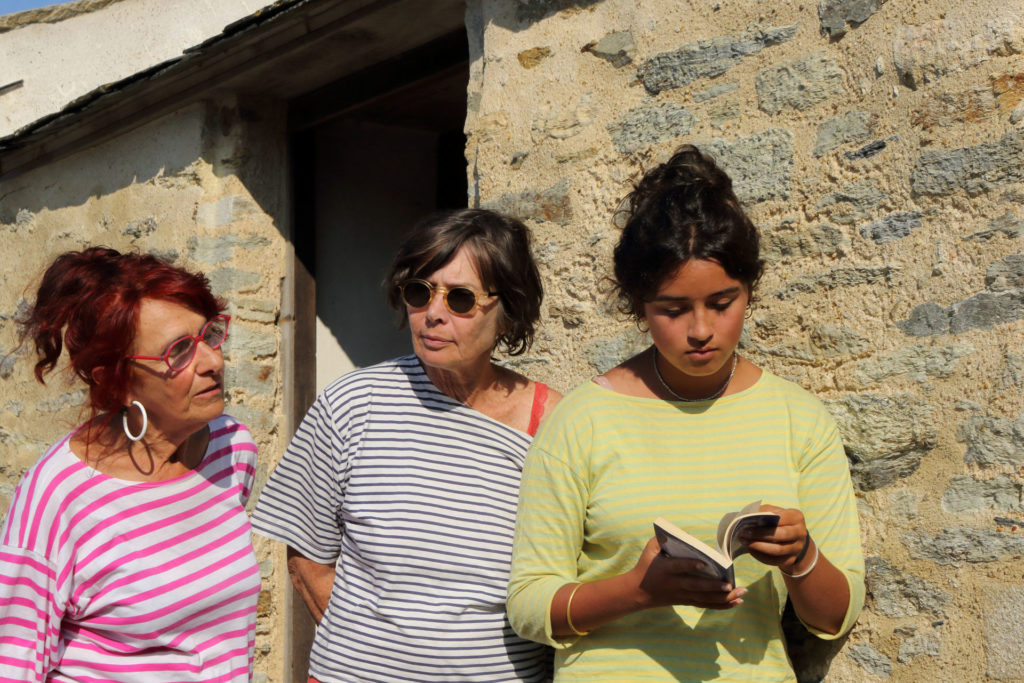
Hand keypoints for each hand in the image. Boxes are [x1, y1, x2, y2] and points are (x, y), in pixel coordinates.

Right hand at [631, 537, 745, 609]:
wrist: (637, 592)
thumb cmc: (646, 566)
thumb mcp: (649, 549)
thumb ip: (663, 539)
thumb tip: (686, 534)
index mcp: (665, 569)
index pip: (679, 567)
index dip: (691, 565)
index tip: (704, 564)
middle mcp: (675, 584)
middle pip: (696, 587)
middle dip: (714, 587)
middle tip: (730, 585)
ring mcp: (682, 595)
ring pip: (705, 599)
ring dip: (724, 598)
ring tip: (742, 593)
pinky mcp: (686, 602)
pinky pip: (706, 605)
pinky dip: (722, 605)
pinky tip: (736, 602)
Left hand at [739, 504, 810, 572]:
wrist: (794, 538)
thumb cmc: (780, 521)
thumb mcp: (775, 512)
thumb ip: (764, 512)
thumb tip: (747, 516)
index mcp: (796, 517)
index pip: (780, 519)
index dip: (763, 521)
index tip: (746, 522)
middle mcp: (800, 533)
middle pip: (780, 535)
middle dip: (760, 534)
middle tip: (743, 533)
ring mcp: (797, 548)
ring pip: (777, 550)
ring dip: (758, 546)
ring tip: (744, 541)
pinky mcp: (791, 560)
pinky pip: (774, 560)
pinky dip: (760, 556)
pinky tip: (750, 549)